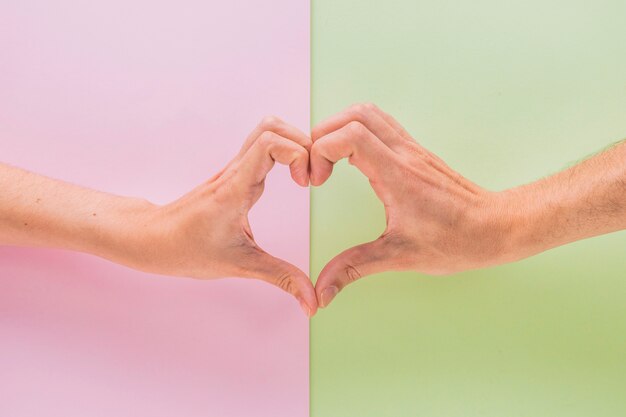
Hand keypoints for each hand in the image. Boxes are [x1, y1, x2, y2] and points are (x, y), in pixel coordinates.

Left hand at [132, 117, 316, 315]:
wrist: (151, 239)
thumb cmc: (185, 250)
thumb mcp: (240, 265)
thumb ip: (281, 278)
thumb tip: (311, 302)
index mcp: (235, 188)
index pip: (270, 143)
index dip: (298, 153)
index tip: (306, 183)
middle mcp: (234, 171)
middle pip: (271, 126)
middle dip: (302, 143)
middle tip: (311, 175)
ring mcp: (233, 169)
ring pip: (265, 130)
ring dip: (292, 142)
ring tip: (304, 173)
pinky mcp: (234, 173)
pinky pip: (261, 145)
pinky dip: (284, 150)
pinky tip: (292, 176)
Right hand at [310, 104, 514, 307]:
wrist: (496, 228)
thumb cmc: (456, 241)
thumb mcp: (399, 257)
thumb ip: (354, 269)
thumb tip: (322, 291)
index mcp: (398, 175)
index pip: (350, 136)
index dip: (321, 151)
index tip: (317, 180)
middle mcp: (404, 153)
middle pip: (355, 114)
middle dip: (323, 135)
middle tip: (317, 168)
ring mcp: (412, 148)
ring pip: (368, 112)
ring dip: (340, 128)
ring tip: (329, 159)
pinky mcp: (416, 151)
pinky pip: (381, 123)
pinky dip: (357, 131)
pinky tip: (352, 159)